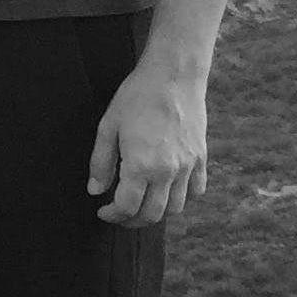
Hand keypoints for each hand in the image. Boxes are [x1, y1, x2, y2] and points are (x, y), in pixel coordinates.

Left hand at [88, 60, 206, 225]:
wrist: (173, 76)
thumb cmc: (136, 97)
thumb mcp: (108, 127)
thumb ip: (101, 162)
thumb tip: (95, 190)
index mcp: (142, 166)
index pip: (127, 207)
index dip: (112, 216)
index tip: (103, 212)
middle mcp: (168, 172)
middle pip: (153, 215)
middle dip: (132, 221)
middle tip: (119, 214)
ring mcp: (188, 166)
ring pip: (176, 208)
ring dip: (156, 212)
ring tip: (141, 203)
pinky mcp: (201, 158)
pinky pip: (196, 190)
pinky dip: (182, 197)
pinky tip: (166, 189)